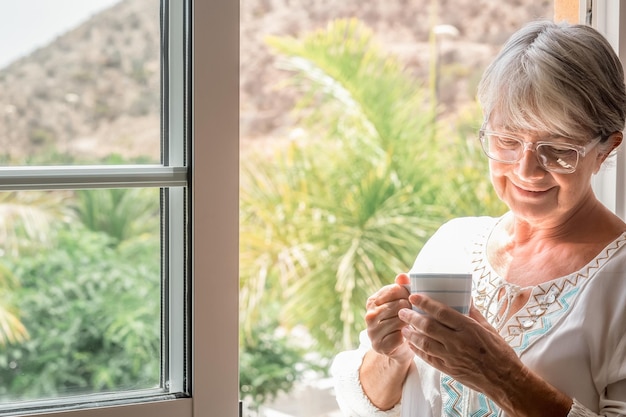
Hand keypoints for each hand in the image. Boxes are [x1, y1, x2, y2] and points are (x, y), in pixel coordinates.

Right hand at [364, 273, 413, 362]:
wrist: (399, 349)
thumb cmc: (402, 321)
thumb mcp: (401, 302)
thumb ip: (402, 287)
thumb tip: (402, 276)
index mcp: (372, 301)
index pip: (395, 290)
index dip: (408, 294)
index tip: (412, 301)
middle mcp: (369, 315)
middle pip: (399, 305)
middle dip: (411, 309)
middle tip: (415, 315)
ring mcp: (372, 331)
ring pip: (400, 320)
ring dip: (410, 323)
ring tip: (414, 325)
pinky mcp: (379, 345)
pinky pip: (399, 336)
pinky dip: (407, 336)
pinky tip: (409, 336)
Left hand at [398, 294, 523, 394]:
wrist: (505, 380)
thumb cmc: (499, 352)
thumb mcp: (489, 328)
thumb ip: (473, 313)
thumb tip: (465, 298)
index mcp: (469, 328)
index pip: (442, 312)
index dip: (425, 303)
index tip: (414, 297)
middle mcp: (458, 342)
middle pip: (429, 327)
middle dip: (412, 317)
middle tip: (402, 311)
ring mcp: (452, 357)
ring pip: (425, 343)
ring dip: (411, 334)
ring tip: (404, 328)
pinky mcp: (449, 369)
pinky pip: (428, 358)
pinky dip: (418, 350)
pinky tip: (411, 344)